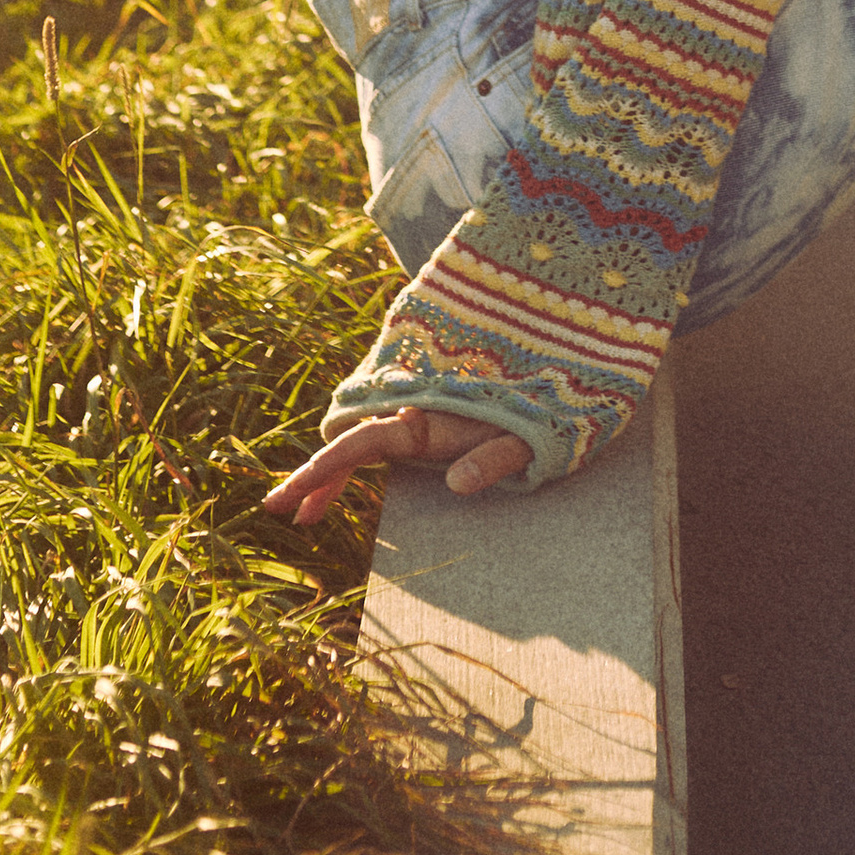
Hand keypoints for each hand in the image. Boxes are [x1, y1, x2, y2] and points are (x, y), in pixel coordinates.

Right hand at [260, 404, 534, 518]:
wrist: (569, 337)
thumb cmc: (558, 393)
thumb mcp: (535, 430)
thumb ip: (498, 455)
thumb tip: (456, 485)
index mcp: (427, 413)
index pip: (358, 444)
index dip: (318, 474)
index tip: (285, 502)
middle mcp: (415, 403)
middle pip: (349, 440)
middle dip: (318, 477)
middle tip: (292, 517)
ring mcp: (421, 400)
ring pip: (364, 433)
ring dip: (338, 467)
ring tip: (312, 512)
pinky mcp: (434, 401)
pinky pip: (385, 427)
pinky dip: (362, 452)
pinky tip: (355, 479)